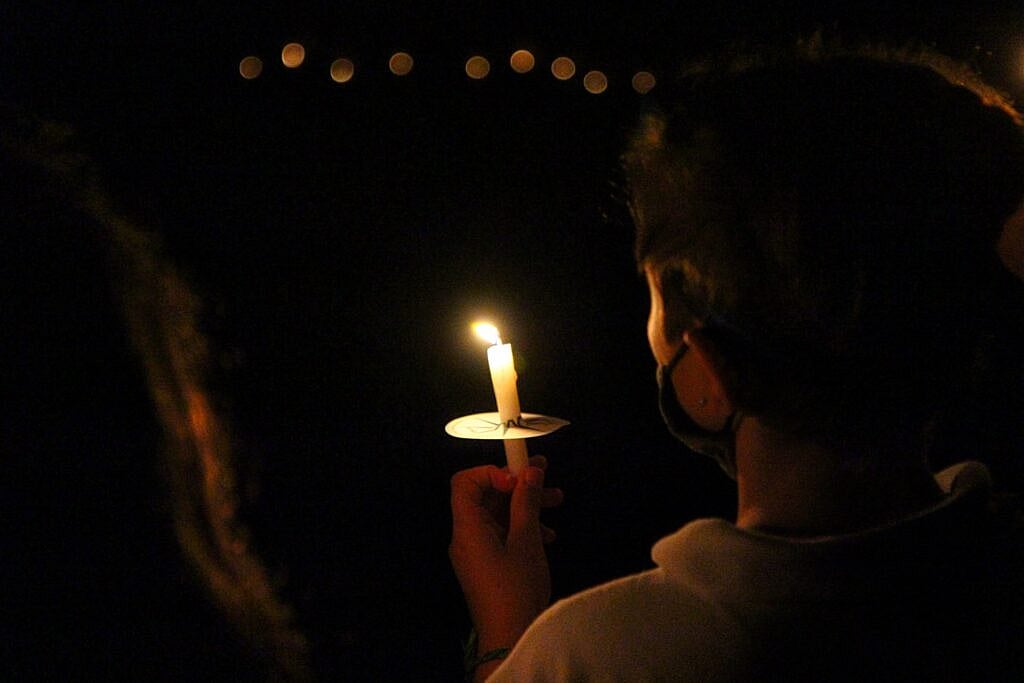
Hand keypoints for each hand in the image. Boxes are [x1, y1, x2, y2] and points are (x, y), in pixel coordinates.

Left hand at [449, 455, 563, 656]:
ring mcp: (477, 552)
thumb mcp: (526, 540)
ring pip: (498, 515)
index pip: (465, 482)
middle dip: (517, 484)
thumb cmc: (515, 587)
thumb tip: (529, 471)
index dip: (492, 472)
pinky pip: (502, 534)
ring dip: (526, 505)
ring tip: (558, 500)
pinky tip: (549, 535)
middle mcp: (467, 536)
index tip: (520, 477)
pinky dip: (523, 527)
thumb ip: (526, 502)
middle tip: (547, 474)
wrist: (510, 637)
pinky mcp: (488, 564)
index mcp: (468, 527)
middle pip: (485, 496)